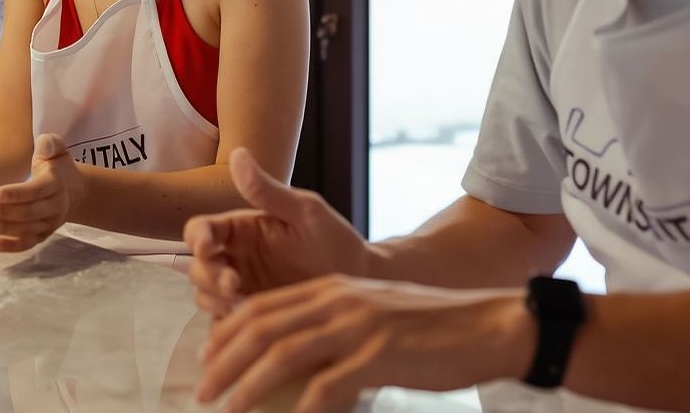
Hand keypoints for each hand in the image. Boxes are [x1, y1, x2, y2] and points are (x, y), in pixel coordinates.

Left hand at [0, 133, 83, 251]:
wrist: (75, 191)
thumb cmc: (58, 166)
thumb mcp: (57, 149)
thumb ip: (50, 143)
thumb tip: (44, 147)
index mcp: (56, 183)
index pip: (36, 190)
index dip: (17, 193)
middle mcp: (55, 205)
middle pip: (29, 213)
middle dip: (4, 213)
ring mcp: (50, 223)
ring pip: (27, 230)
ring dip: (4, 229)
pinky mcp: (44, 235)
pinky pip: (29, 243)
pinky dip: (13, 247)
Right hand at [185, 147, 371, 317]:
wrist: (362, 283)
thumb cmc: (335, 240)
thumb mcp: (305, 212)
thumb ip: (268, 190)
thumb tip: (238, 153)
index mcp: (241, 229)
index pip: (199, 229)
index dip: (197, 238)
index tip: (209, 248)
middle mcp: (235, 259)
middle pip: (196, 267)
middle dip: (207, 277)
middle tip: (235, 287)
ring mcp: (241, 290)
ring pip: (205, 297)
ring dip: (215, 302)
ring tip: (244, 307)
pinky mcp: (252, 317)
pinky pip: (225, 325)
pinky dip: (228, 328)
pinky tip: (250, 327)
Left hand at [196, 275, 532, 412]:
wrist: (488, 324)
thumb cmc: (430, 327)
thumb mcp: (371, 315)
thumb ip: (333, 326)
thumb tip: (298, 357)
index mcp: (331, 289)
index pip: (263, 306)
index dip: (228, 332)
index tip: (205, 358)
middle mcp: (337, 302)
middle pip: (263, 327)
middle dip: (225, 360)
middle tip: (202, 391)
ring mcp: (358, 327)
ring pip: (285, 353)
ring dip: (249, 384)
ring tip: (228, 409)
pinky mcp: (382, 355)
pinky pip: (331, 385)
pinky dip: (305, 406)